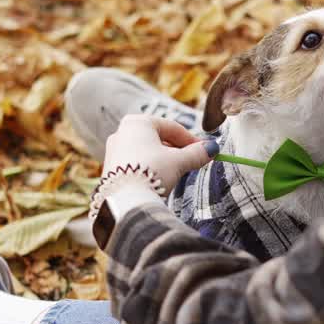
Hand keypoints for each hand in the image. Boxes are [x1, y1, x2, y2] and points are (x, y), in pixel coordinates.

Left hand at [103, 114, 217, 191]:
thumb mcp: (179, 162)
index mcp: (138, 122)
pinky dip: (150, 168)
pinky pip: (137, 163)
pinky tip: (160, 180)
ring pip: (147, 151)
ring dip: (164, 160)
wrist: (125, 201)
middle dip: (177, 150)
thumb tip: (212, 148)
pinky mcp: (111, 168)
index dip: (191, 139)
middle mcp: (122, 132)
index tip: (205, 149)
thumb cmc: (151, 173)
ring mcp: (114, 150)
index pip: (172, 127)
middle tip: (192, 161)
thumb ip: (196, 153)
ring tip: (178, 173)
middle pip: (158, 138)